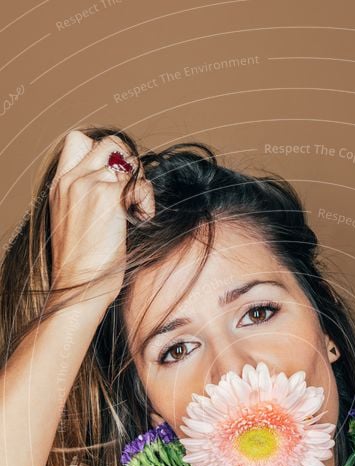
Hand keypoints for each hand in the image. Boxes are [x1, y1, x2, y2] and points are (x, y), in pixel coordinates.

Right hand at [48, 129, 154, 305]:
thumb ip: (87, 198)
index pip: (79, 141)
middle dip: (130, 164)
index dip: (103, 152)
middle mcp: (72, 180)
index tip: (115, 179)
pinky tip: (141, 222)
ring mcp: (88, 185)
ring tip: (138, 213)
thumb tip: (119, 188)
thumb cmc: (84, 266)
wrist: (79, 288)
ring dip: (141, 186)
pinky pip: (141, 185)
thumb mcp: (76, 223)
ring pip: (130, 162)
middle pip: (111, 144)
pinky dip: (147, 203)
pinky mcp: (108, 198)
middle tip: (133, 195)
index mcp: (60, 185)